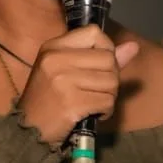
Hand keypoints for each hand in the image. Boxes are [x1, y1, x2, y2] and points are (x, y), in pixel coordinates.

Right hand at [17, 25, 139, 145]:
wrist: (27, 130)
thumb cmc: (48, 99)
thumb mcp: (65, 71)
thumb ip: (99, 57)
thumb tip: (134, 47)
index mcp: (53, 47)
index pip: (93, 33)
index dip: (105, 48)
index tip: (100, 66)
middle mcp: (57, 59)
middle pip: (108, 59)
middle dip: (111, 78)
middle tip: (98, 91)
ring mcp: (64, 81)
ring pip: (111, 82)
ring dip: (109, 97)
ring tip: (94, 103)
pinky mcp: (72, 103)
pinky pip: (107, 102)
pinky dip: (106, 111)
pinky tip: (94, 114)